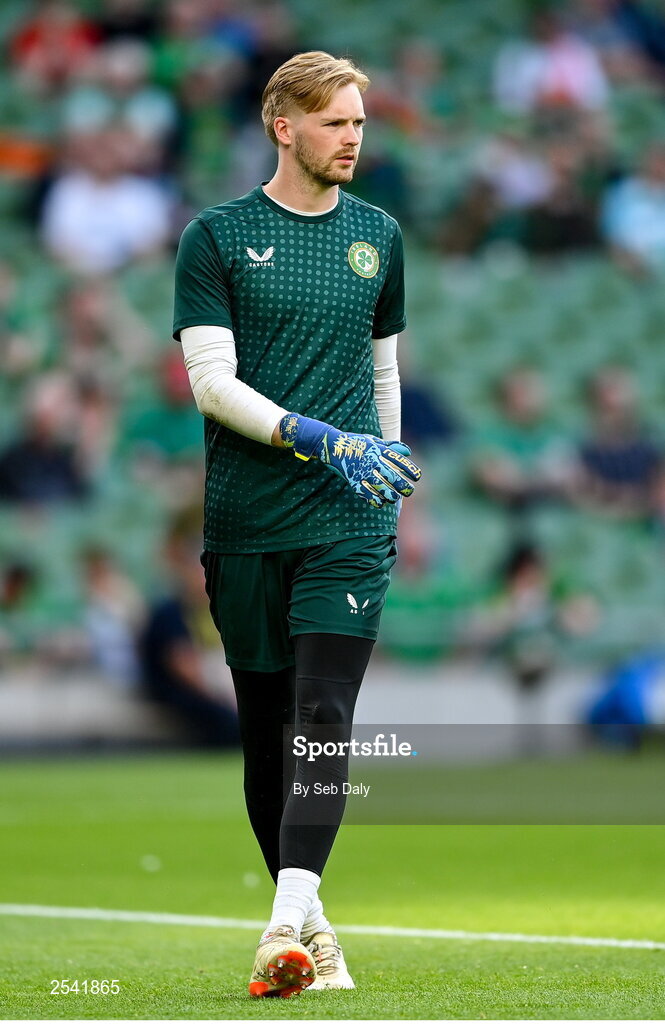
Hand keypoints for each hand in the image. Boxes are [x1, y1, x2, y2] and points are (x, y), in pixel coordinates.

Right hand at [280, 413, 421, 507]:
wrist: (334, 445)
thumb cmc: (357, 442)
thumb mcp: (374, 441)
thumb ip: (391, 447)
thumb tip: (408, 451)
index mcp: (379, 450)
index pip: (399, 461)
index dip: (410, 470)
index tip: (417, 477)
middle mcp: (372, 461)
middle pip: (392, 477)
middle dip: (404, 487)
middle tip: (409, 491)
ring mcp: (362, 472)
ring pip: (381, 488)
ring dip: (391, 495)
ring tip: (395, 497)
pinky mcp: (354, 481)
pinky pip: (367, 495)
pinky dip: (376, 500)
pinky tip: (381, 502)